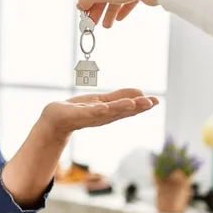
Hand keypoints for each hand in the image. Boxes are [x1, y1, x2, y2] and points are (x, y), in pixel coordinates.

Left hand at [39, 88, 157, 138]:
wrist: (56, 119)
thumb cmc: (80, 110)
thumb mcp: (103, 101)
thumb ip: (119, 97)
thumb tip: (141, 93)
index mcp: (111, 113)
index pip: (129, 109)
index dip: (143, 106)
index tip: (157, 101)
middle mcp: (104, 117)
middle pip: (123, 112)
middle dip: (138, 107)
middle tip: (152, 102)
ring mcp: (92, 117)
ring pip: (110, 112)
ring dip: (123, 108)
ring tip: (136, 103)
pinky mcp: (79, 116)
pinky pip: (91, 112)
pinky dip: (99, 110)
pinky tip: (107, 106)